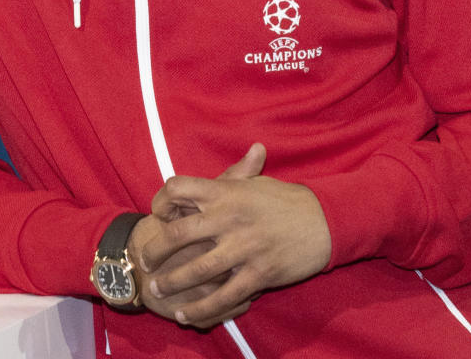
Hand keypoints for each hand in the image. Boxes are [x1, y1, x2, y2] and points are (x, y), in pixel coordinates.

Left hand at [139, 144, 331, 329]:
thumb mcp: (255, 183)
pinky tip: (187, 315)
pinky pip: (224, 297)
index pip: (178, 188)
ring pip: (197, 270)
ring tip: (156, 289)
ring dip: (172, 283)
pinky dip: (202, 308)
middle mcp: (229, 218)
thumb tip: (228, 156)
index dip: (161, 200)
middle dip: (156, 249)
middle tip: (145, 260)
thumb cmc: (286, 200)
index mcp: (225, 191)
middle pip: (178, 233)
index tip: (159, 213)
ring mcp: (243, 247)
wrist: (325, 221)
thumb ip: (233, 175)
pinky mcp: (258, 274)